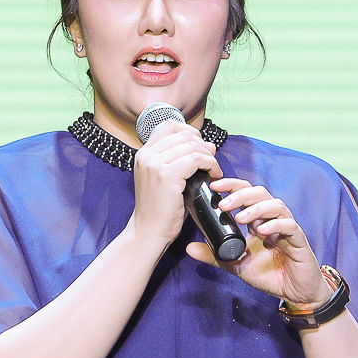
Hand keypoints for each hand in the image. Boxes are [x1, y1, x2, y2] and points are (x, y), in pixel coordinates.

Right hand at [127, 120, 219, 246]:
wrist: (148, 232)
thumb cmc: (160, 209)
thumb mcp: (166, 179)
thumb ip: (182, 160)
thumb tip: (209, 144)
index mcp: (144, 153)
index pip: (169, 126)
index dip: (190, 132)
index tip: (200, 147)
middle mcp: (146, 155)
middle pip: (184, 134)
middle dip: (203, 145)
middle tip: (211, 162)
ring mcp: (155, 164)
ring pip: (192, 145)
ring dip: (209, 156)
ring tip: (214, 170)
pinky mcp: (166, 175)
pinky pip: (196, 159)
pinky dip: (210, 164)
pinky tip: (214, 175)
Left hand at [189, 178, 326, 305]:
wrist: (294, 293)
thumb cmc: (269, 275)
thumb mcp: (236, 264)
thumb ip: (214, 255)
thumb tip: (189, 248)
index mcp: (257, 220)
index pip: (245, 194)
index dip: (231, 186)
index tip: (214, 186)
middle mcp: (272, 219)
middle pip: (259, 194)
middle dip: (240, 195)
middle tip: (224, 204)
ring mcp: (286, 228)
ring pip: (276, 205)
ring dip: (256, 208)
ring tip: (240, 218)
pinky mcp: (299, 240)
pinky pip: (289, 226)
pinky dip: (275, 225)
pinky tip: (261, 231)